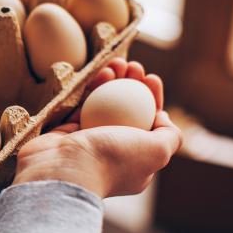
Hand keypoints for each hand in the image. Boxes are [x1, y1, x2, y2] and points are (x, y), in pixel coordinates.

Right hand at [13, 59, 181, 197]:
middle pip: (129, 112)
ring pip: (106, 107)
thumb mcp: (157, 151)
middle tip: (134, 67)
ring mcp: (90, 143)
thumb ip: (170, 135)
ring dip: (114, 82)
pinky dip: (93, 89)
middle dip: (133, 86)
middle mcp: (115, 152)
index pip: (151, 125)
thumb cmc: (111, 160)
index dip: (154, 99)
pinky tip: (102, 72)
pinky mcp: (69, 133)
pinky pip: (84, 106)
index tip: (151, 79)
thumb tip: (162, 118)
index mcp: (138, 161)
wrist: (63, 169)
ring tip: (117, 63)